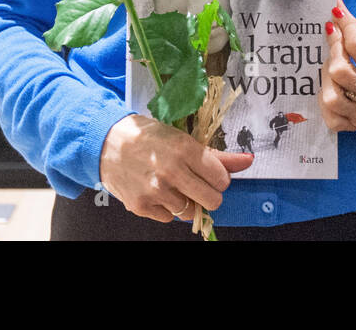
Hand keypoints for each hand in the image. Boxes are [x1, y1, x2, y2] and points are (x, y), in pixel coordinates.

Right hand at [99, 114, 254, 222]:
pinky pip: (169, 218)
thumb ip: (217, 155)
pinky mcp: (142, 206)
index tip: (208, 173)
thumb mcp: (182, 138)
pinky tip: (157, 191)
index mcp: (185, 149)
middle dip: (208, 194)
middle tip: (195, 183)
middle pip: (212, 200)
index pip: (222, 179)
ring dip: (185, 201)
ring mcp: (156, 191)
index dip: (218, 178)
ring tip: (172, 185)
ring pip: (190, 211)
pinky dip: (167, 208)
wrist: (106, 143)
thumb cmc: (147, 137)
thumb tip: (249, 161)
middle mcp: (171, 171)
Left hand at [319, 0, 355, 134]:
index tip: (336, 14)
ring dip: (327, 76)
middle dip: (334, 49)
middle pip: (340, 71)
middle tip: (336, 38)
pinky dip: (326, 101)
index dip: (344, 26)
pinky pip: (330, 117)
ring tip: (334, 66)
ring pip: (331, 96)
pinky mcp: (354, 127)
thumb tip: (337, 9)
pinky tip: (333, 88)